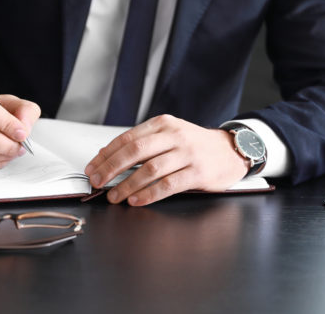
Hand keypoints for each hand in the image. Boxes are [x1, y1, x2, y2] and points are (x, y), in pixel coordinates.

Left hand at [84, 114, 248, 205]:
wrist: (231, 151)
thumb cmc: (196, 146)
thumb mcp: (171, 135)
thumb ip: (144, 144)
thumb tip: (108, 157)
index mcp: (163, 125)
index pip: (128, 138)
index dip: (106, 154)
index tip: (93, 168)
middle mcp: (175, 136)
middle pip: (135, 151)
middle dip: (111, 168)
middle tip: (98, 182)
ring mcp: (187, 154)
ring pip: (150, 169)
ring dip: (127, 185)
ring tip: (114, 197)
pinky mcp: (198, 173)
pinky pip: (168, 184)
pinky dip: (149, 194)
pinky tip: (137, 200)